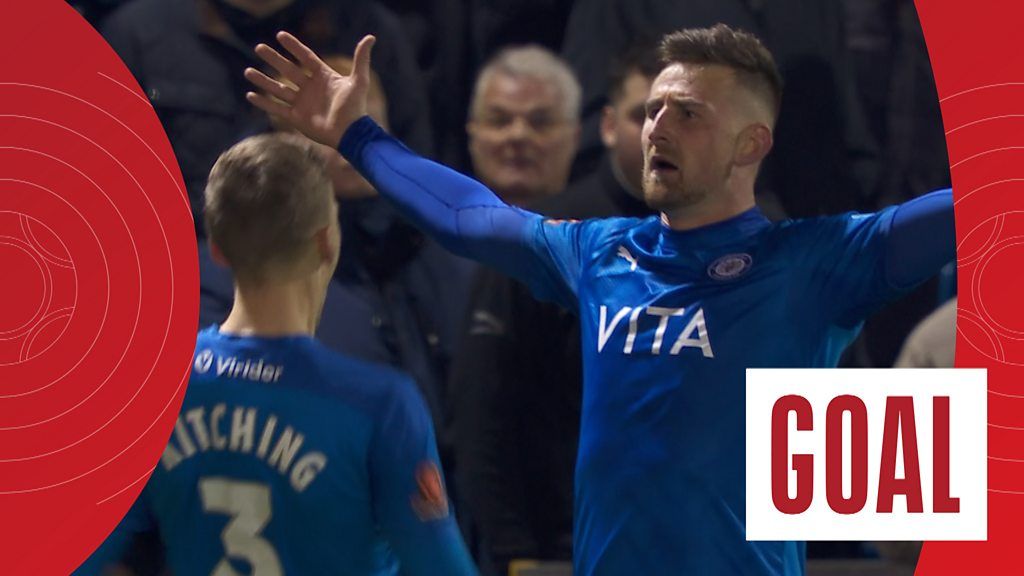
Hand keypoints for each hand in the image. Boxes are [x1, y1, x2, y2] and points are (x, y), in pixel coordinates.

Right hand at [245, 31, 375, 147]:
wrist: (350, 134)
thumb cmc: (355, 108)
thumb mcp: (359, 81)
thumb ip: (361, 59)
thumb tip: (371, 37)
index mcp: (323, 77)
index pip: (305, 57)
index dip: (294, 47)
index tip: (280, 35)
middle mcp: (310, 88)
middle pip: (288, 70)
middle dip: (273, 59)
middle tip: (258, 47)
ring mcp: (302, 103)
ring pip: (279, 88)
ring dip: (263, 80)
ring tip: (248, 71)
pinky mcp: (296, 118)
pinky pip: (277, 108)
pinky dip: (264, 103)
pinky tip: (250, 95)